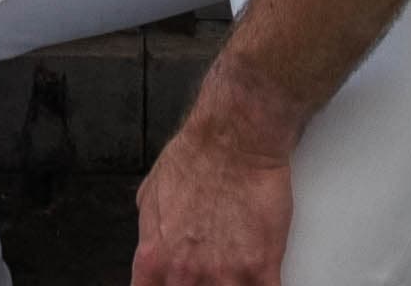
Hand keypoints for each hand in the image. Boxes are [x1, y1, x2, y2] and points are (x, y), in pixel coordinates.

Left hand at [131, 115, 294, 285]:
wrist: (234, 139)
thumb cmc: (195, 158)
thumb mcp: (150, 196)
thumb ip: (151, 233)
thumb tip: (155, 244)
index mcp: (155, 258)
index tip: (172, 284)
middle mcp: (185, 273)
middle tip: (206, 272)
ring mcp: (225, 274)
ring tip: (232, 271)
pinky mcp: (260, 268)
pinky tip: (258, 279)